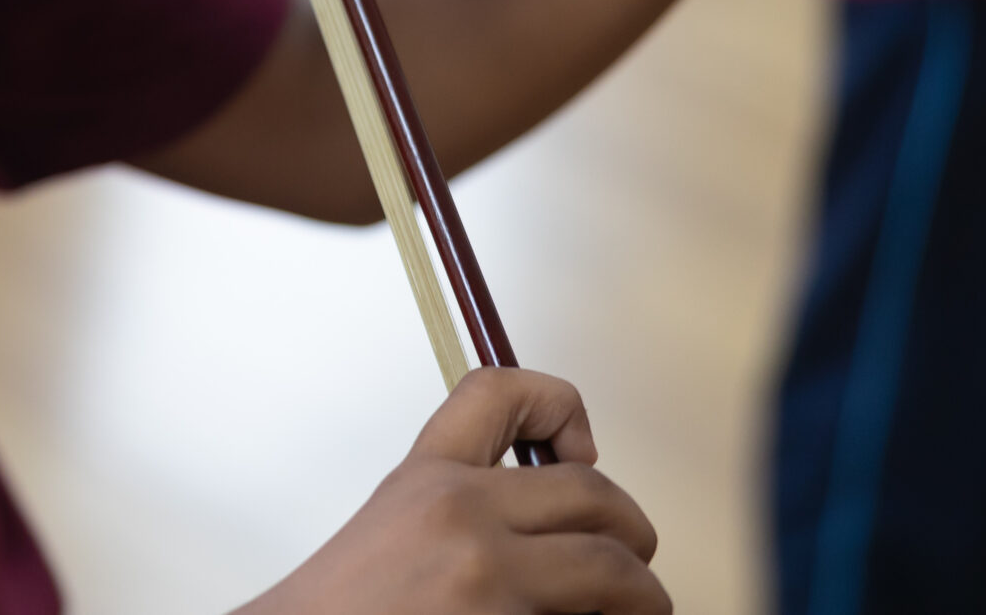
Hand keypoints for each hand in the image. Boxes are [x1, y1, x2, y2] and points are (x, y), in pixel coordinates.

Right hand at [242, 369, 668, 614]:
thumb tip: (559, 519)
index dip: (563, 405)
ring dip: (644, 599)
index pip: (503, 393)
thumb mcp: (390, 532)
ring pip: (618, 573)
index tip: (583, 451)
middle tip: (631, 565)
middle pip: (594, 493)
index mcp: (426, 480)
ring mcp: (490, 584)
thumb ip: (459, 509)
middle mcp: (461, 517)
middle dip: (632, 534)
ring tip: (638, 613)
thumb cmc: (340, 614)